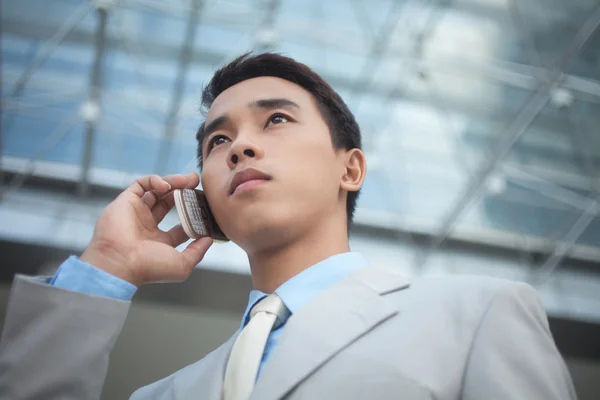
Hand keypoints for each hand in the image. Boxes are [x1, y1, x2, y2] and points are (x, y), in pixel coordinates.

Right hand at [80, 173, 212, 285]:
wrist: (120, 262)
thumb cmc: (149, 267)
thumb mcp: (182, 265)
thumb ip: (197, 252)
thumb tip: (208, 239)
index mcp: (159, 242)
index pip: (180, 225)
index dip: (194, 215)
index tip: (206, 207)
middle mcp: (147, 226)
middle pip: (169, 203)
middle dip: (184, 192)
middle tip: (197, 183)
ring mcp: (136, 213)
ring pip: (157, 191)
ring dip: (174, 182)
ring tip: (189, 180)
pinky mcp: (125, 201)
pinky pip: (141, 184)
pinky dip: (155, 180)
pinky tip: (167, 185)